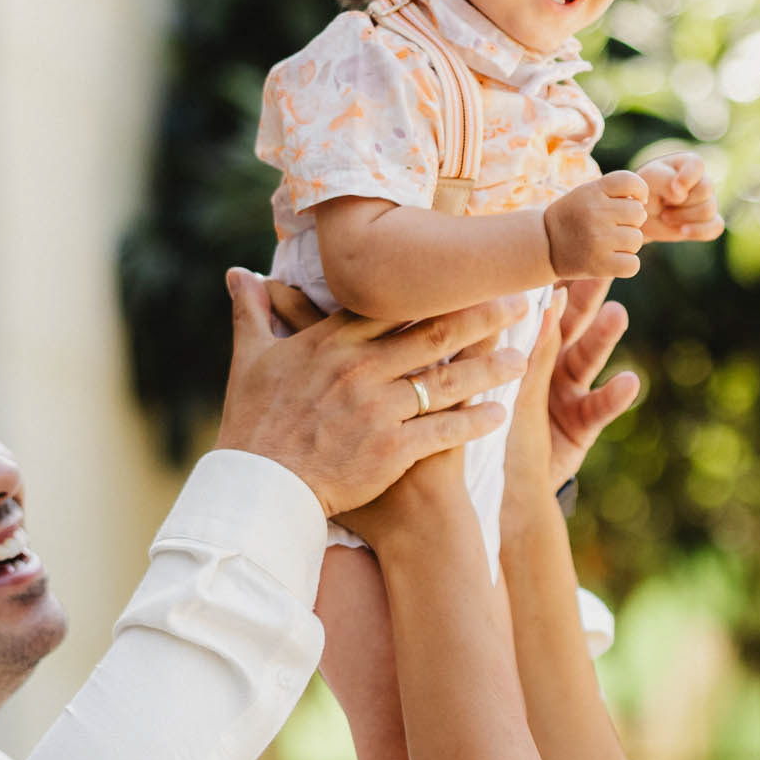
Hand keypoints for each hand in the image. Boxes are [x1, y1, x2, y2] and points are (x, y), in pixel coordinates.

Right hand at [217, 271, 523, 514]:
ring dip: (489, 369)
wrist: (260, 485)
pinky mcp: (392, 449)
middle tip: (517, 302)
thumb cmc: (253, 423)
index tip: (465, 277)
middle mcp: (361, 369)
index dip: (433, 291)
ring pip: (446, 380)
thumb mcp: (249, 360)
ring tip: (521, 360)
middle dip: (480, 317)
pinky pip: (444, 429)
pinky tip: (499, 415)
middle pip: (432, 334)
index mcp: (332, 343)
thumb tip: (237, 273)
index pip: (392, 306)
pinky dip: (474, 421)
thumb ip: (252, 313)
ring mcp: (378, 409)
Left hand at [505, 280, 641, 510]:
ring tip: (617, 314)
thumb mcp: (492, 386)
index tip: (565, 242)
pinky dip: (615, 395)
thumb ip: (512, 349)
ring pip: (586, 356)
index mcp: (517, 348)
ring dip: (603, 337)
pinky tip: (630, 381)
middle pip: (569, 322)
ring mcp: (567, 392)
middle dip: (587, 295)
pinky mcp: (584, 423)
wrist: (500, 490)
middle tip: (606, 266)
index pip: (536, 306)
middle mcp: (545, 364)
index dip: (551, 278)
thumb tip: (522, 302)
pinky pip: (599, 406)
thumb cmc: (484, 435)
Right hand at [543, 173, 646, 280]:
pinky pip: (633, 264)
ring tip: (609, 244)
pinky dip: (627, 264)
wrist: (545, 244)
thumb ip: (615, 192)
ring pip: (637, 240)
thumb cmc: (574, 217)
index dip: (640, 192)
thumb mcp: (587, 193)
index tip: (632, 201)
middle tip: (613, 227)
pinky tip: (612, 259)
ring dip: (628, 244)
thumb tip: (643, 205)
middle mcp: (595, 212)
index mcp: (592, 191)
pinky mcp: (599, 264)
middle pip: (639, 214)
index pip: (631, 182)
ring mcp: (597, 239)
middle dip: (631, 221)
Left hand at [638, 154, 723, 243]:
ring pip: (708, 210)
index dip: (687, 178)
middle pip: (705, 190)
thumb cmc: (647, 192)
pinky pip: (716, 227)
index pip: (697, 165)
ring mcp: (710, 201)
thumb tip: (681, 194)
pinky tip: (683, 231)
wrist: (644, 217)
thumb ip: (665, 180)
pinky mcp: (711, 221)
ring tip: (666, 216)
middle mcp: (703, 180)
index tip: (673, 188)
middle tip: (662, 206)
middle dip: (681, 202)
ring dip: (683, 217)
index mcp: (689, 163)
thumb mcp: (649, 180)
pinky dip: (700, 231)